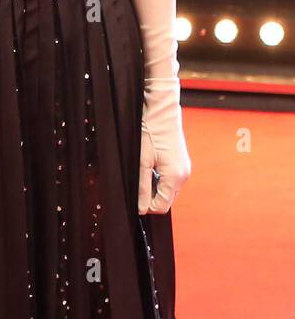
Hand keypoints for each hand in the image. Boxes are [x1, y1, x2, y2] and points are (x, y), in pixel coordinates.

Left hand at [138, 80, 189, 214]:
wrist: (162, 112)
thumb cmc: (151, 131)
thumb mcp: (141, 161)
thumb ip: (142, 185)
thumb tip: (140, 206)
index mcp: (175, 177)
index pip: (162, 206)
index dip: (146, 206)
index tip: (134, 200)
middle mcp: (183, 175)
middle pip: (166, 199)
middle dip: (150, 197)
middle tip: (135, 184)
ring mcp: (184, 169)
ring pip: (167, 189)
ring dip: (154, 187)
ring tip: (141, 171)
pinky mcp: (181, 163)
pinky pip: (170, 179)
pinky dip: (158, 179)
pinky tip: (149, 167)